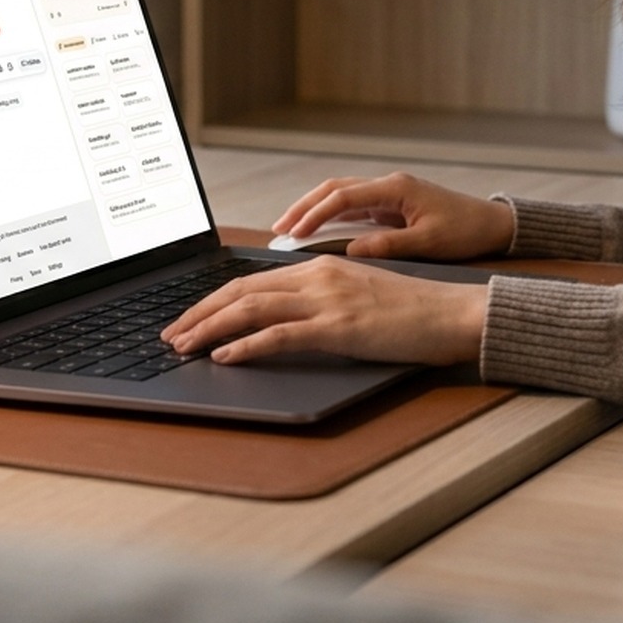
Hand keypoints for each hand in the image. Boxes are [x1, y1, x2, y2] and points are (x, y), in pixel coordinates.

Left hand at [162, 258, 486, 366]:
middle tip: (170, 335)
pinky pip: (279, 335)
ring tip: (183, 346)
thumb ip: (318, 301)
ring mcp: (327, 300)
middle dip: (198, 313)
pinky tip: (224, 356)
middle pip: (240, 291)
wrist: (452, 313)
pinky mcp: (338, 327)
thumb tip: (280, 320)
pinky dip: (245, 346)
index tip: (188, 318)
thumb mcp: (357, 296)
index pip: (250, 280)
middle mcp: (317, 276)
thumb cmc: (411, 311)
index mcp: (319, 266)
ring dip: (209, 329)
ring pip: (250, 309)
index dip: (212, 300)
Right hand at [271, 171, 515, 261]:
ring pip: (340, 197)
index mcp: (396, 189)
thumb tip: (352, 251)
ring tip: (287, 233)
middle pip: (333, 190)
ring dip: (313, 211)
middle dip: (303, 208)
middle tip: (277, 231)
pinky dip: (330, 219)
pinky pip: (352, 209)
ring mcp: (388, 195)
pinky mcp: (390, 207)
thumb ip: (390, 245)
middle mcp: (388, 186)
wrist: (493, 225)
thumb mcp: (429, 242)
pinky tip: (314, 236)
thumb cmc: (466, 231)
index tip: (292, 233)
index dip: (314, 214)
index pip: (343, 196)